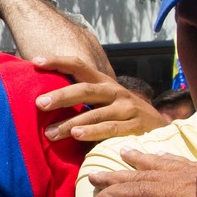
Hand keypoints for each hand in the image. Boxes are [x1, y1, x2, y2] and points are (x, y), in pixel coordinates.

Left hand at [32, 55, 163, 141]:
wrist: (161, 129)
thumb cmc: (122, 115)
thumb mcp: (105, 101)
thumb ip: (82, 98)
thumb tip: (45, 99)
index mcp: (103, 82)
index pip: (79, 66)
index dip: (59, 61)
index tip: (36, 62)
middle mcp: (115, 91)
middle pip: (85, 89)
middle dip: (61, 96)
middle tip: (39, 104)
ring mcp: (127, 108)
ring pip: (95, 113)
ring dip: (71, 123)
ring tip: (51, 133)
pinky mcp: (135, 125)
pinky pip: (111, 129)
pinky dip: (93, 132)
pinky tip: (77, 135)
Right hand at [89, 150, 196, 196]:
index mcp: (170, 194)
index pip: (131, 193)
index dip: (111, 196)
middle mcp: (176, 179)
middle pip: (138, 176)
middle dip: (115, 176)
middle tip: (93, 176)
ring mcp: (191, 174)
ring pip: (156, 164)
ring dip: (136, 161)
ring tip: (122, 154)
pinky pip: (175, 161)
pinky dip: (161, 157)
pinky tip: (160, 155)